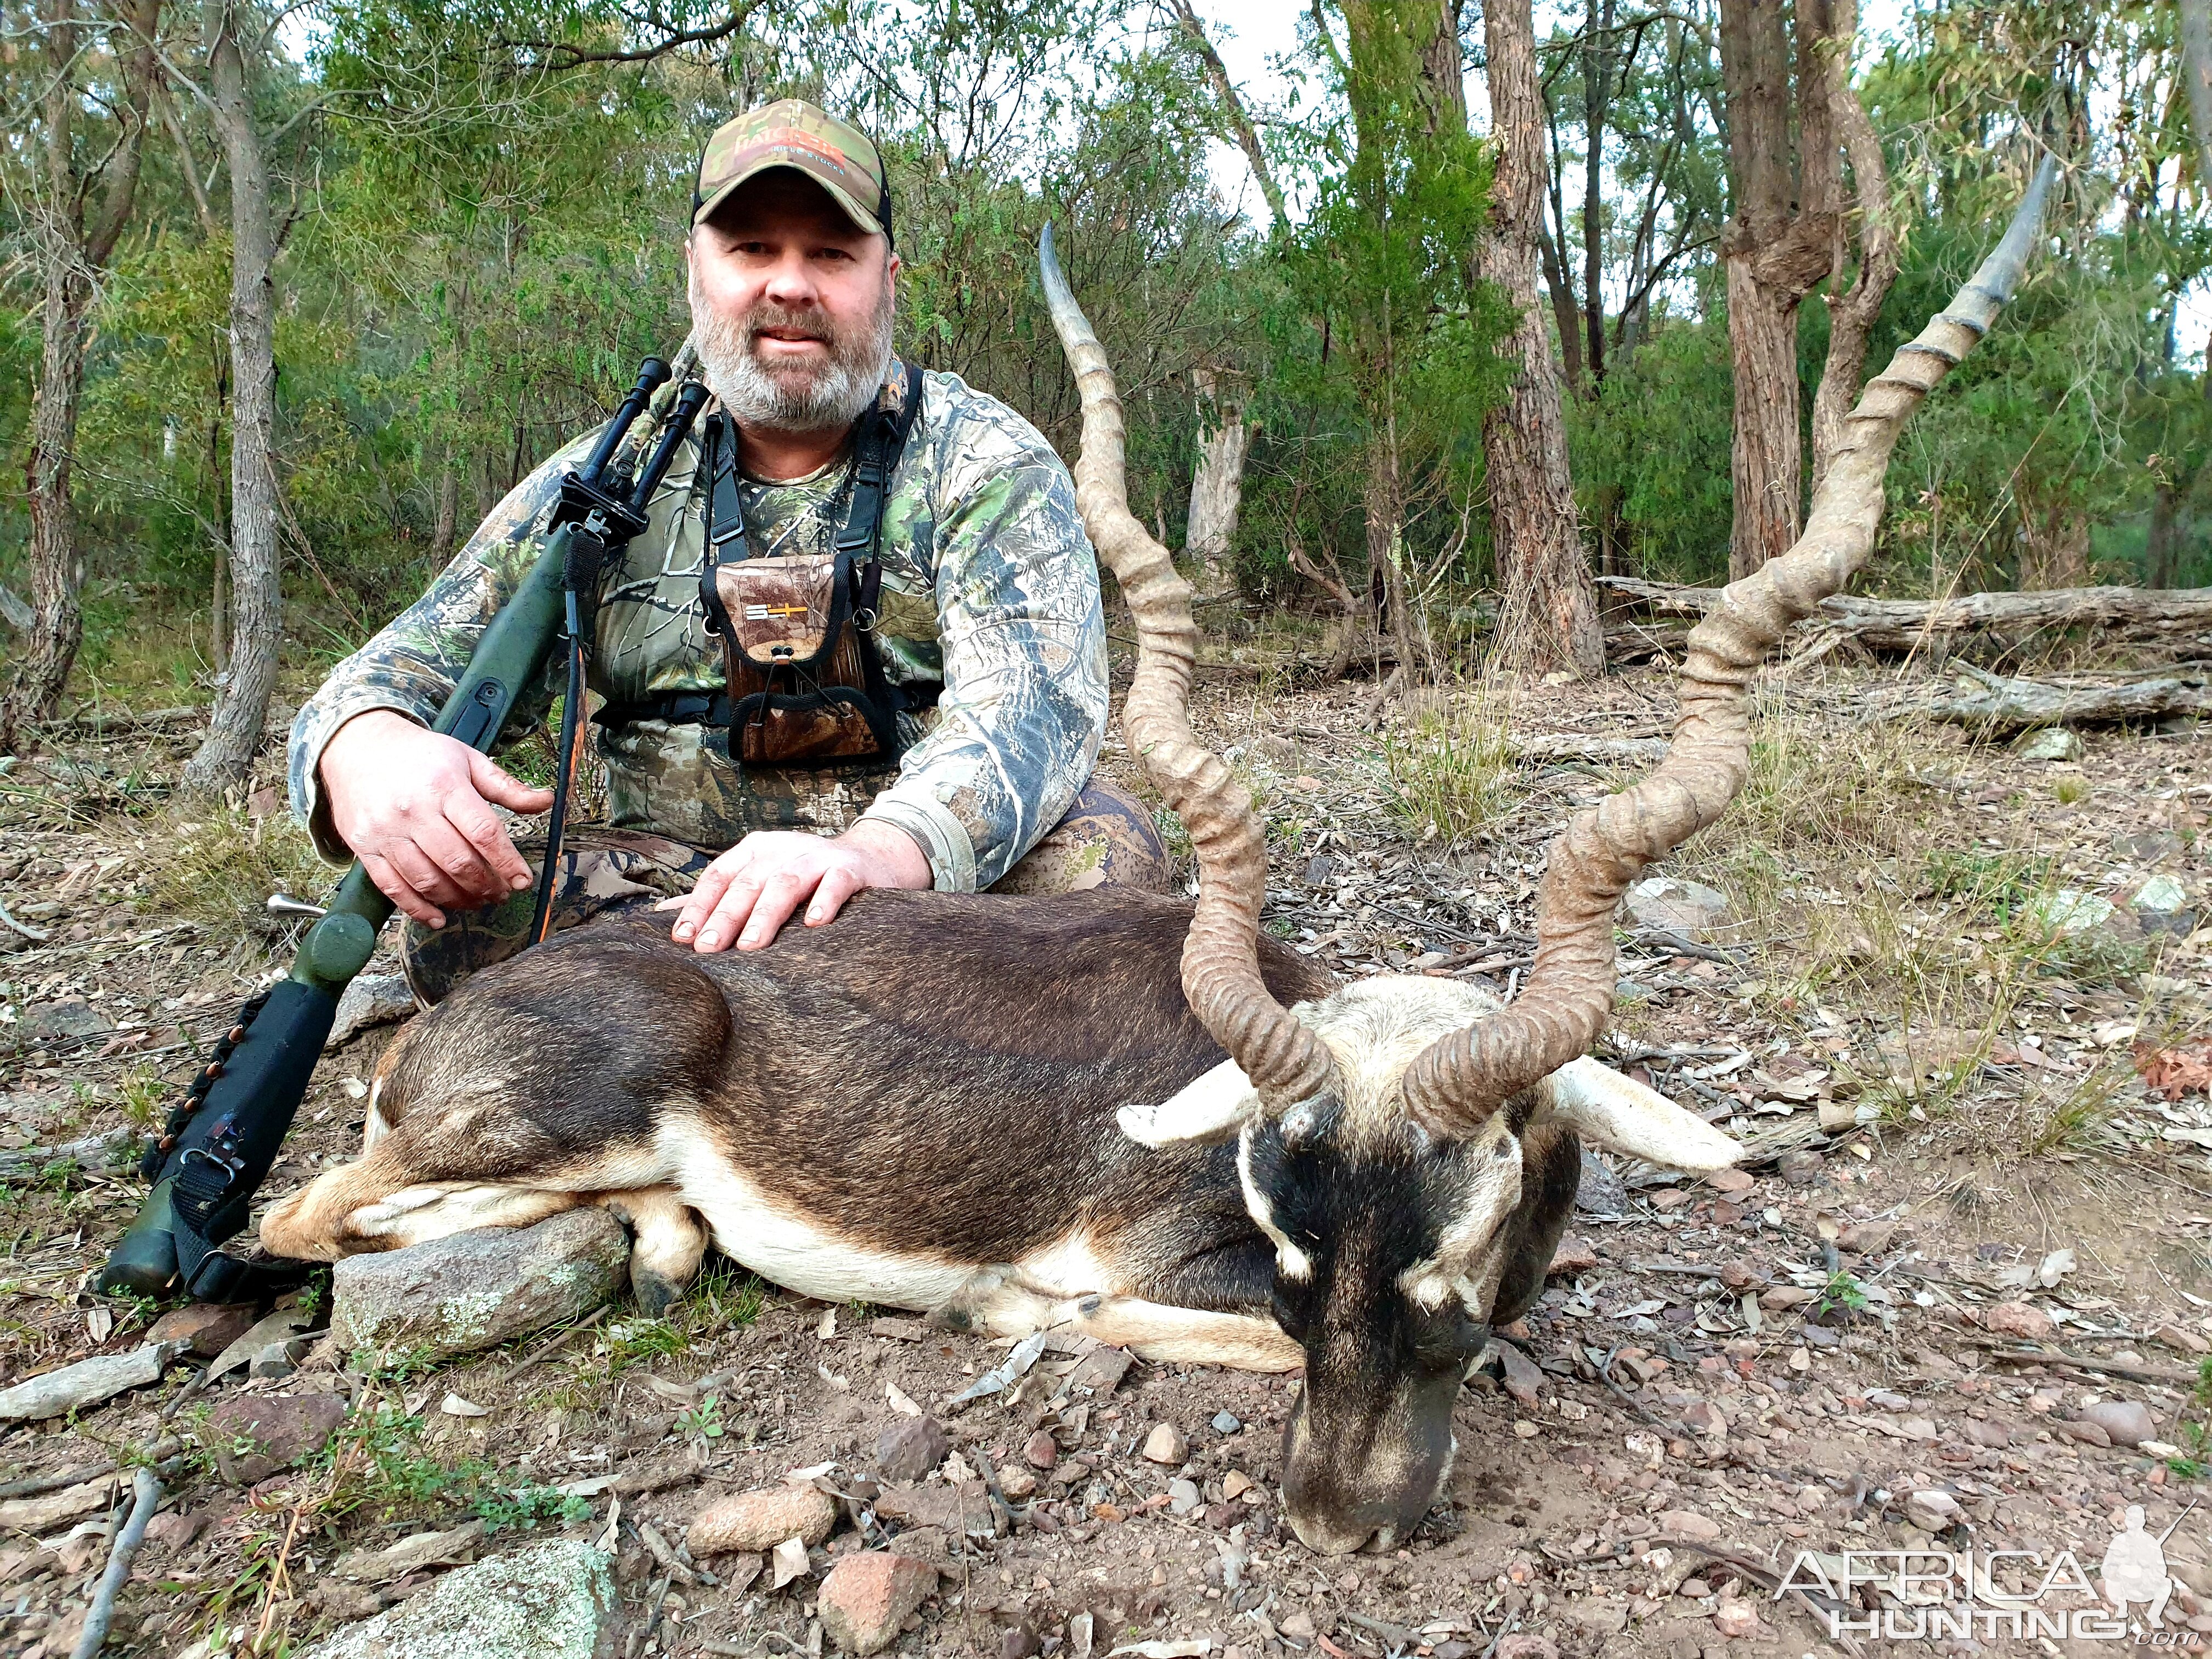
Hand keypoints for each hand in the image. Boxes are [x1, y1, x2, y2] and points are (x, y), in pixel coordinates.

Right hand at [319, 709, 554, 927]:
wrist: (358, 747)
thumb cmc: (420, 756)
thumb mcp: (467, 759)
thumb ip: (507, 786)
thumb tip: (546, 801)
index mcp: (444, 786)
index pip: (483, 832)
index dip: (507, 862)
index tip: (523, 881)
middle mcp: (413, 811)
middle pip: (457, 862)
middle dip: (486, 885)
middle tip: (501, 894)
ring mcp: (386, 833)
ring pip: (427, 880)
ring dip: (458, 899)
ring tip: (476, 901)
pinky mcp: (365, 849)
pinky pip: (392, 888)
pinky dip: (417, 909)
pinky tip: (438, 917)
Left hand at [658, 820, 929, 952]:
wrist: (873, 859)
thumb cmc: (807, 878)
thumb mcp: (761, 880)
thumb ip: (718, 897)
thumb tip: (663, 915)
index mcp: (755, 850)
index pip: (718, 876)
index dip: (699, 906)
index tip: (683, 939)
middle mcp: (781, 849)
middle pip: (748, 882)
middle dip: (726, 916)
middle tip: (709, 949)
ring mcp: (817, 857)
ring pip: (786, 882)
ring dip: (766, 914)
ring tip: (752, 945)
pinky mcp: (850, 868)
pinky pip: (836, 884)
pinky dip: (824, 901)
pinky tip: (814, 924)